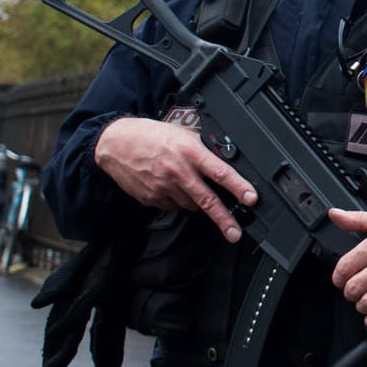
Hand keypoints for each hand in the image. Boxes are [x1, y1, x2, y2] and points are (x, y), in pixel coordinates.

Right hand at [94, 117, 255, 240]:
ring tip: (187, 184)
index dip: (237, 187)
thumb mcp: (183, 134)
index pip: (219, 172)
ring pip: (191, 205)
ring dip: (196, 201)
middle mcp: (178, 172)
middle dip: (224, 219)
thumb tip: (225, 160)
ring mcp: (163, 188)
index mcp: (189, 152)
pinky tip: (170, 186)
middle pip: (207, 200)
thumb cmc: (151, 136)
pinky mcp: (152, 199)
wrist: (115, 144)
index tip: (250, 198)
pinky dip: (177, 200)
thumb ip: (203, 149)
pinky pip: (173, 206)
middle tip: (235, 233)